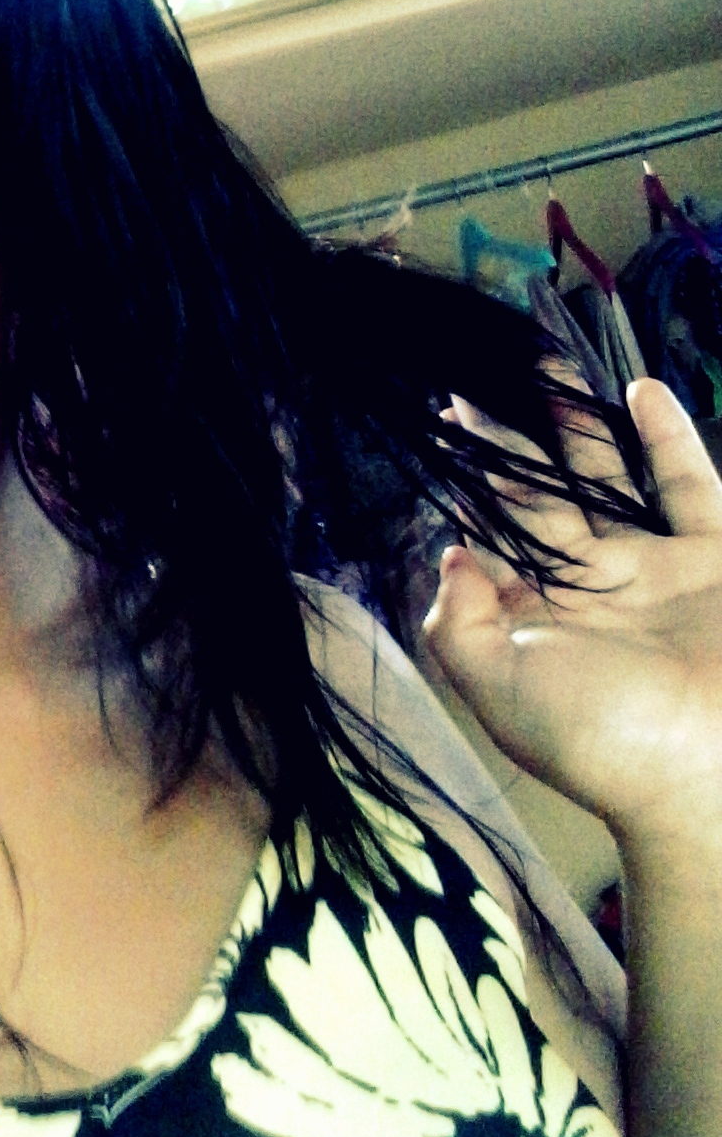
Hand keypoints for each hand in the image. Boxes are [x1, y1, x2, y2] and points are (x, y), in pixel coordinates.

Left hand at [423, 377, 721, 849]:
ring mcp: (655, 568)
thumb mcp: (501, 690)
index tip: (442, 417)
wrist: (717, 775)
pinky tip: (638, 388)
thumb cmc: (603, 740)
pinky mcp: (716, 559)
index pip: (490, 526)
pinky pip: (687, 488)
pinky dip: (665, 438)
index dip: (467, 474)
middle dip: (510, 435)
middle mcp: (589, 584)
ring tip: (547, 361)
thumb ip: (460, 625)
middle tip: (480, 373)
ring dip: (577, 422)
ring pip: (607, 476)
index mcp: (534, 613)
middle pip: (540, 490)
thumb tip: (449, 553)